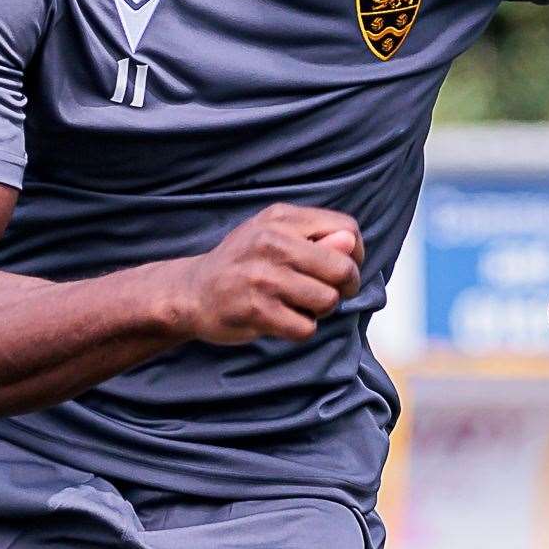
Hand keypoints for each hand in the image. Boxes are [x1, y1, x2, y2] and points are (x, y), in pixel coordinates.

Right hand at [167, 204, 364, 344]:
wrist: (192, 291)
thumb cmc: (244, 263)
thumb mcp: (276, 235)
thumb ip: (317, 237)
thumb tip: (350, 244)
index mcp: (281, 218)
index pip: (348, 230)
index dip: (355, 254)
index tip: (342, 268)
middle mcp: (272, 243)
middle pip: (343, 269)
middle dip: (345, 287)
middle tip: (327, 292)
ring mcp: (263, 277)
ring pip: (327, 301)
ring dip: (320, 310)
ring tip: (298, 304)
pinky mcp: (256, 310)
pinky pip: (306, 328)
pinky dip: (301, 329)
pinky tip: (283, 320)